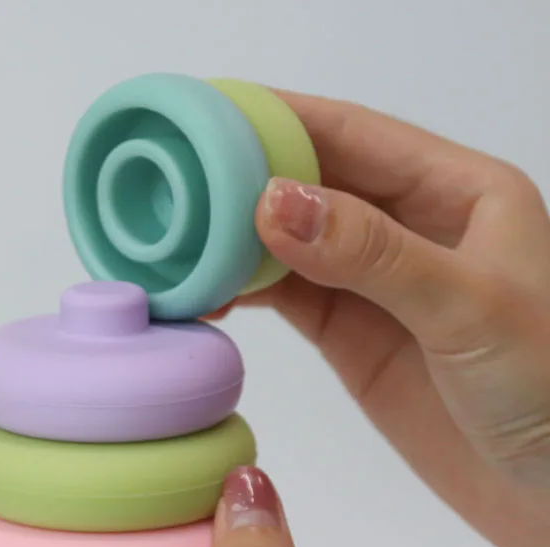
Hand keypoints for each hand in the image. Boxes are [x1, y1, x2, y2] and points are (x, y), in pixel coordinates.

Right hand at [216, 92, 549, 546]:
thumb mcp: (468, 308)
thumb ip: (372, 254)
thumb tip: (272, 203)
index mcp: (456, 192)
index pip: (350, 134)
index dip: (275, 120)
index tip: (205, 119)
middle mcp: (409, 229)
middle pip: (308, 185)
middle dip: (239, 181)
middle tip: (169, 187)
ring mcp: (374, 286)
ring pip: (287, 245)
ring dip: (231, 243)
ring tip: (173, 246)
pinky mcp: (351, 337)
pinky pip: (284, 299)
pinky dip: (240, 293)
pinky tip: (204, 293)